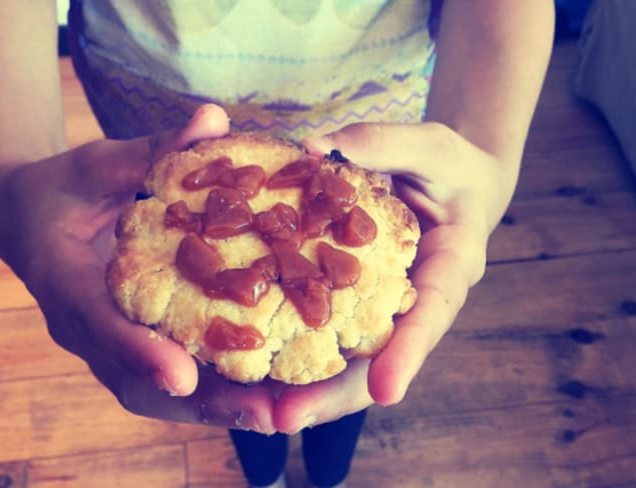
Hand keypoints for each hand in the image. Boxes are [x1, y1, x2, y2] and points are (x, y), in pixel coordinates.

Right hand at [0, 105, 276, 432]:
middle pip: (137, 381)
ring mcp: (106, 345)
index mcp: (65, 282)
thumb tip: (215, 119)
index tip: (183, 377)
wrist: (30, 220)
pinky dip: (214, 391)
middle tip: (265, 414)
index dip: (138, 351)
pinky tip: (265, 392)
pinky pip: (169, 381)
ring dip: (218, 408)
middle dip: (202, 403)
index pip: (99, 323)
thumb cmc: (63, 190)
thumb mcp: (97, 165)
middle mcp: (85, 328)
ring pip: (156, 393)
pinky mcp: (128, 347)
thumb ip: (151, 151)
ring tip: (280, 414)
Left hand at [272, 121, 511, 432]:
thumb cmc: (450, 166)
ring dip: (314, 387)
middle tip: (288, 418)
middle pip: (386, 358)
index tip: (388, 390)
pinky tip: (262, 367)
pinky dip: (303, 353)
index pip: (434, 312)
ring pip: (357, 359)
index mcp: (452, 264)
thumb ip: (381, 144)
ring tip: (267, 411)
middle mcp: (418, 298)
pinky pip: (334, 331)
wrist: (453, 184)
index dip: (410, 352)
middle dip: (341, 393)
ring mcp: (387, 305)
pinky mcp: (359, 300)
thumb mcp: (429, 144)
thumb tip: (312, 149)